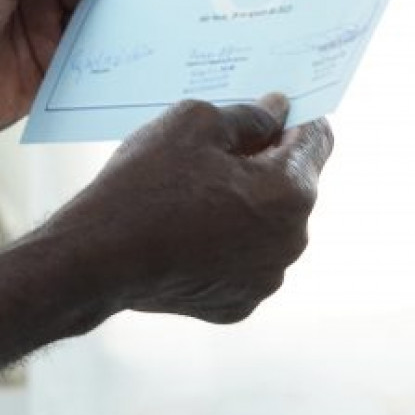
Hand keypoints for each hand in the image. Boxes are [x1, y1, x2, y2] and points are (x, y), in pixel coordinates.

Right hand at [51, 96, 332, 324]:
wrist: (98, 258)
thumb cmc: (146, 184)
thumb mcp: (194, 122)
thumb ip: (248, 114)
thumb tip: (276, 111)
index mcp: (289, 191)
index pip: (317, 139)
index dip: (295, 117)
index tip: (270, 110)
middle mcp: (291, 241)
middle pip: (292, 185)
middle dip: (263, 163)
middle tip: (212, 150)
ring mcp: (266, 279)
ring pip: (268, 226)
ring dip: (244, 204)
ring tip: (191, 192)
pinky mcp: (238, 304)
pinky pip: (244, 260)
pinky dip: (226, 243)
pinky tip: (186, 230)